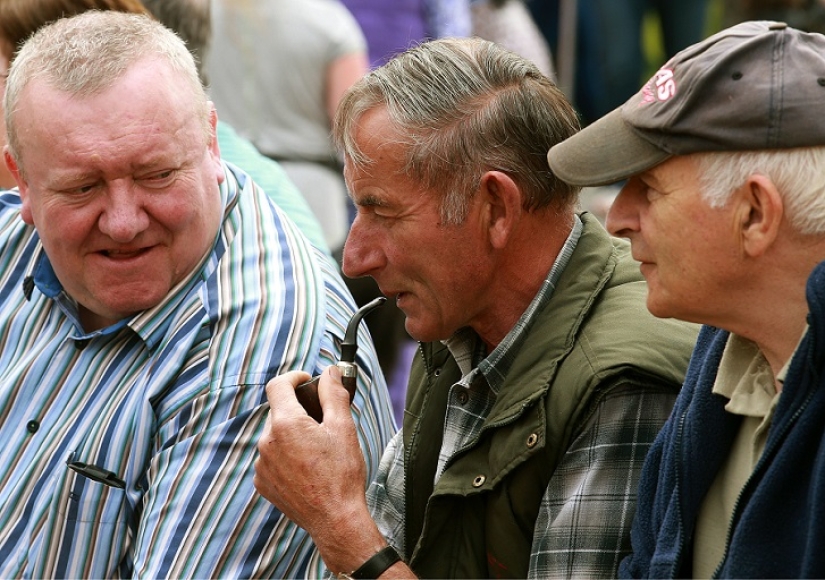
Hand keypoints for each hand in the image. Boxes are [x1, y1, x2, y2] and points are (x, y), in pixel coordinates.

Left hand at [253, 367, 383, 570]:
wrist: (335, 519)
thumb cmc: (342, 473)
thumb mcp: (343, 427)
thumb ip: (333, 393)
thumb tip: (330, 372)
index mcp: (285, 424)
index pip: (278, 385)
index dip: (293, 377)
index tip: (306, 381)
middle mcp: (266, 442)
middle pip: (278, 412)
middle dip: (298, 410)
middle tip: (322, 421)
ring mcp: (262, 464)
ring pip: (275, 436)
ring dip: (291, 434)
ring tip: (316, 450)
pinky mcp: (262, 483)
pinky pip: (271, 458)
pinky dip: (285, 455)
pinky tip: (306, 467)